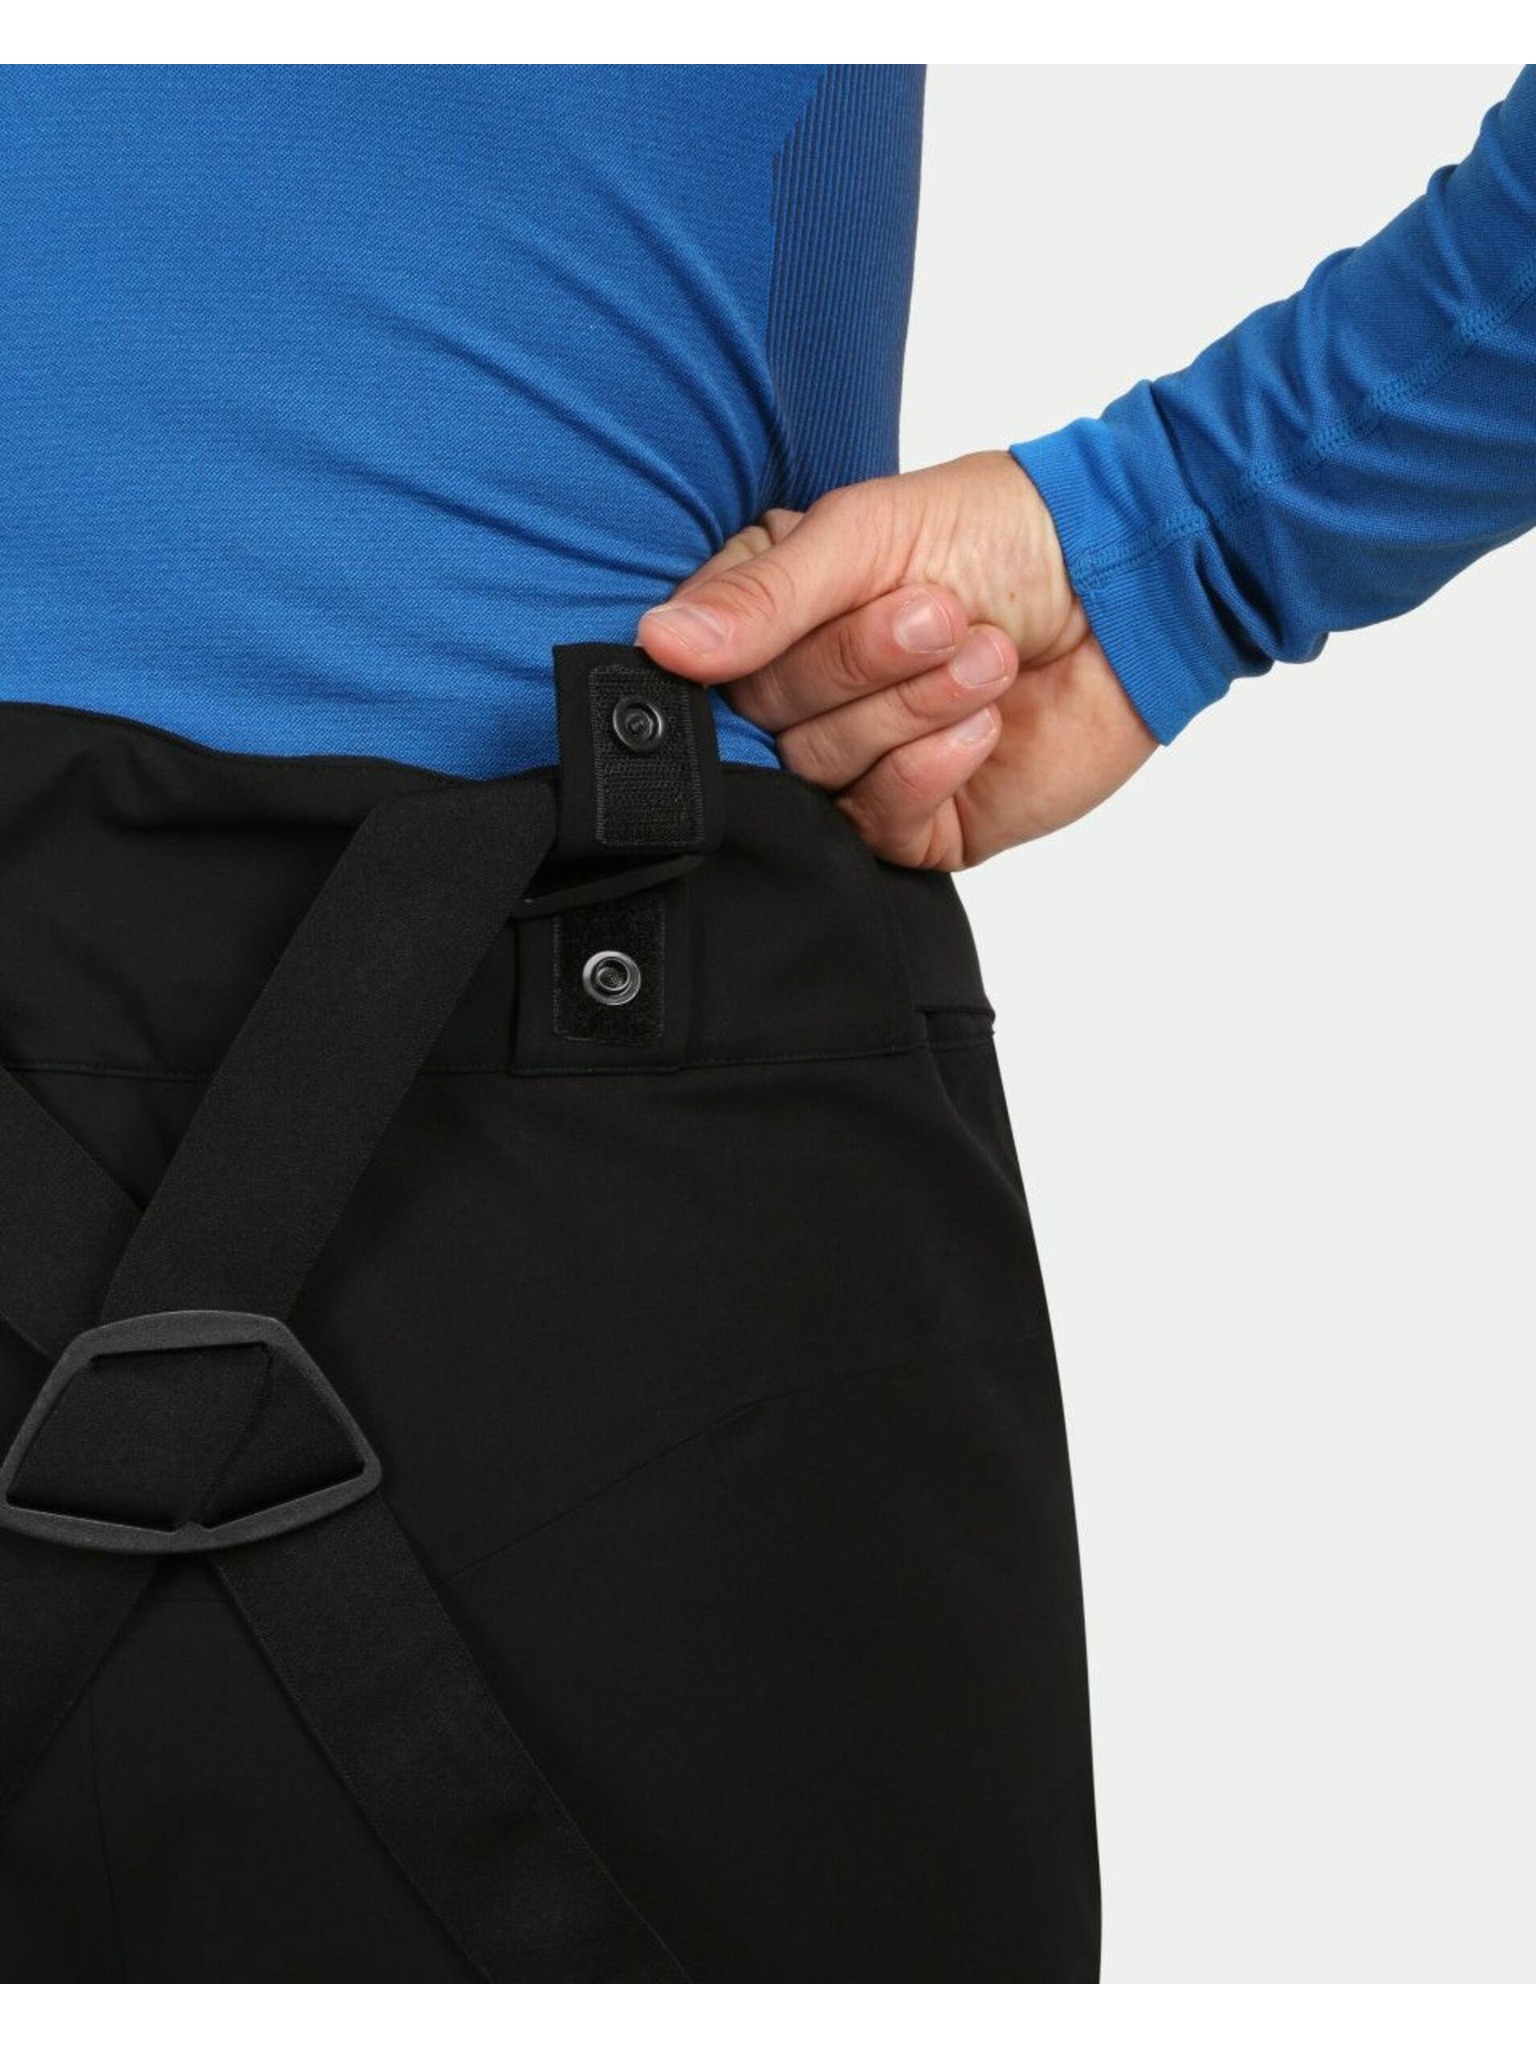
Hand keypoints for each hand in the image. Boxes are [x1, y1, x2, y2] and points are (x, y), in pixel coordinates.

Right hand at [638, 451, 1157, 869]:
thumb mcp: (868, 533)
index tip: (827, 599)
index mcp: (775, 614)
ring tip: (985, 653)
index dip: (755, 642)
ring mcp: (860, 764)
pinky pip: (878, 824)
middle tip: (937, 612)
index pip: (704, 659)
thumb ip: (764, 596)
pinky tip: (984, 723)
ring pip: (820, 772)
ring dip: (911, 707)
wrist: (1132, 590)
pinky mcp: (919, 823)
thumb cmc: (1006, 534)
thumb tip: (659, 643)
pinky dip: (930, 768)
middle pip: (765, 721)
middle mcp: (806, 694)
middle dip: (860, 664)